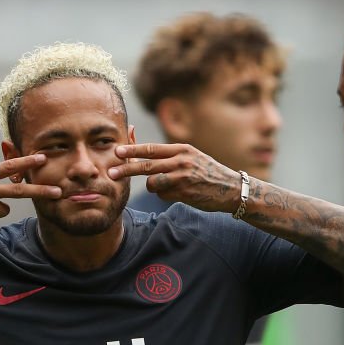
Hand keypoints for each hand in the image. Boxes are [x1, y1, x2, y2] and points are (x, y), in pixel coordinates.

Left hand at [110, 143, 242, 213]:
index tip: (117, 151)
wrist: (231, 189)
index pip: (152, 149)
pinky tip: (181, 193)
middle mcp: (182, 161)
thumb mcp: (191, 157)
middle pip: (147, 165)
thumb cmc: (207, 172)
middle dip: (127, 169)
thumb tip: (141, 152)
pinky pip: (163, 195)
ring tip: (169, 186)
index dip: (132, 150)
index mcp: (182, 149)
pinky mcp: (184, 192)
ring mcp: (183, 177)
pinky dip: (166, 195)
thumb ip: (168, 155)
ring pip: (153, 183)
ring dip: (155, 186)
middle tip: (112, 173)